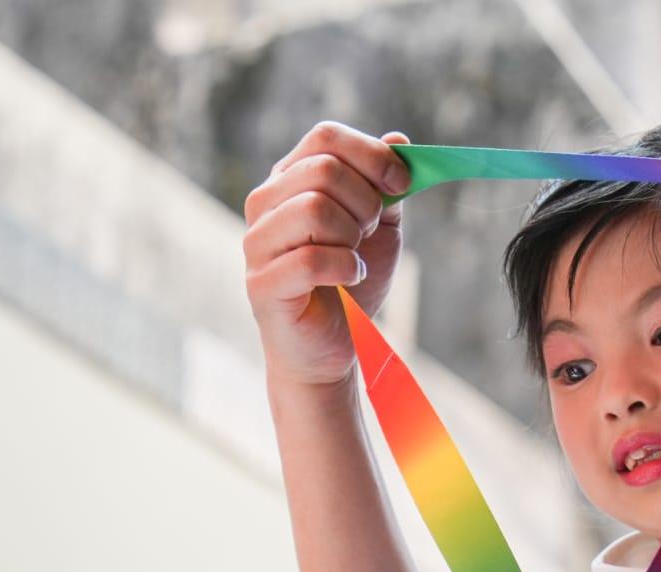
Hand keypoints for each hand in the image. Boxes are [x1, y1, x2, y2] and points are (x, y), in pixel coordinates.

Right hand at [243, 123, 411, 386]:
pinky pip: (310, 259)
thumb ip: (387, 186)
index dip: (372, 155)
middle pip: (323, 170)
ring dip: (352, 235)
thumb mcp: (380, 228)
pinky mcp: (262, 283)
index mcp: (291, 179)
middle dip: (365, 201)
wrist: (334, 345)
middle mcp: (265, 202)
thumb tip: (399, 140)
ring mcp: (258, 242)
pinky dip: (345, 268)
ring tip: (355, 257)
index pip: (325, 137)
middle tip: (369, 233)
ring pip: (314, 209)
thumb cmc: (352, 282)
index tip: (402, 184)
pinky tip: (350, 279)